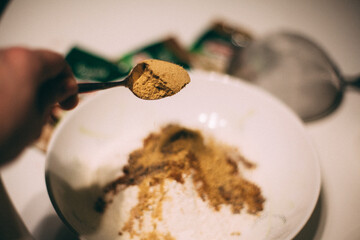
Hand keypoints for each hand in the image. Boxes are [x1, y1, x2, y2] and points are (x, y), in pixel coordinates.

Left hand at [0, 47, 78, 164]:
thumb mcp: (36, 120)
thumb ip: (54, 97)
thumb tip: (64, 87)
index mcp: (24, 63)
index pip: (58, 62)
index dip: (69, 82)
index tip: (69, 97)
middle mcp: (2, 57)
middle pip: (34, 63)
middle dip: (46, 84)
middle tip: (50, 106)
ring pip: (13, 70)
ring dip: (25, 87)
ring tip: (23, 114)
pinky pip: (0, 78)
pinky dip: (5, 90)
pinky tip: (5, 111)